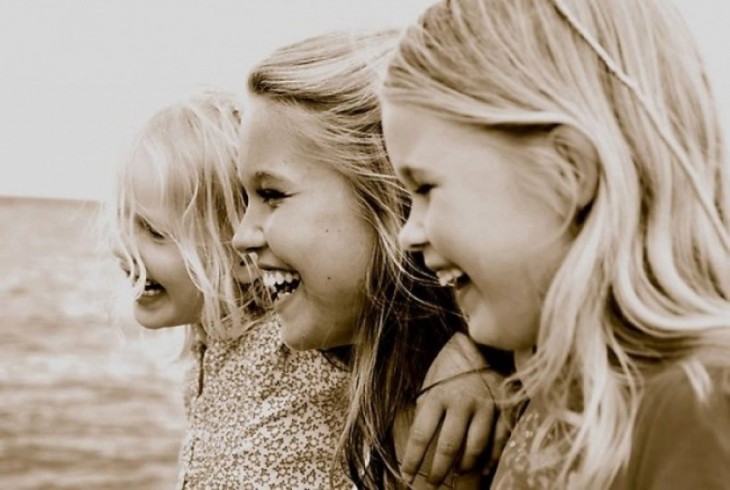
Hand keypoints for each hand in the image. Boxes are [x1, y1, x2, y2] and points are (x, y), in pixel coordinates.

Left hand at [401, 333, 506, 486]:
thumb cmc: (449, 365)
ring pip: (475, 448)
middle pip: (448, 447)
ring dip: (464, 465)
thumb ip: (427, 408)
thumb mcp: (430, 382)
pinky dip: (492, 458)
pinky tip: (484, 467)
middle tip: (433, 483)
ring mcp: (486, 406)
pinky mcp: (505, 407)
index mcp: (437, 395)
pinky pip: (499, 440)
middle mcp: (461, 402)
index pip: (421, 435)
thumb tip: (420, 440)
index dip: (413, 459)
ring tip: (458, 472)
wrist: (481, 342)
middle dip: (439, 470)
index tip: (407, 474)